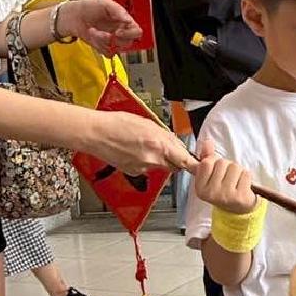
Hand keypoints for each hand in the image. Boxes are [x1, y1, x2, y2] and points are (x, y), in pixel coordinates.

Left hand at [58, 0, 141, 52]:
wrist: (73, 16)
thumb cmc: (89, 7)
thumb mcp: (105, 3)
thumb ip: (118, 10)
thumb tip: (128, 20)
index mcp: (123, 20)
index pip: (136, 31)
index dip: (129, 33)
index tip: (118, 31)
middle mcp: (120, 30)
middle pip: (128, 42)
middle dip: (115, 39)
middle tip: (105, 34)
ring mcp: (112, 40)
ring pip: (117, 48)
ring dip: (104, 41)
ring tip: (94, 32)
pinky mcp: (104, 47)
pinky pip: (108, 53)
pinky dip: (100, 47)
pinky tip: (94, 38)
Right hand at [82, 111, 196, 176]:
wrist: (96, 134)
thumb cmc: (117, 123)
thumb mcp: (147, 122)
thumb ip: (164, 134)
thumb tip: (174, 142)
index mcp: (159, 144)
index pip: (185, 160)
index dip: (194, 164)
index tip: (200, 165)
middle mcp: (153, 159)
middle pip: (174, 165)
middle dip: (174, 158)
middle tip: (166, 146)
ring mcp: (142, 168)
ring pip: (159, 166)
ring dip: (158, 158)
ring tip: (143, 144)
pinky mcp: (133, 172)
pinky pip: (146, 168)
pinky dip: (144, 161)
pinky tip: (133, 150)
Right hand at [193, 138, 257, 212]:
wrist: (238, 208)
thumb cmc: (223, 188)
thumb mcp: (211, 174)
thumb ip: (207, 157)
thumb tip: (207, 142)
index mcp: (200, 188)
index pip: (207, 162)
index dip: (214, 162)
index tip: (217, 172)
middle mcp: (211, 194)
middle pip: (222, 163)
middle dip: (227, 166)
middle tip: (228, 178)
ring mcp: (225, 196)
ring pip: (235, 167)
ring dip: (238, 171)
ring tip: (236, 181)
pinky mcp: (240, 197)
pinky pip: (246, 174)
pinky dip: (247, 176)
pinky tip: (243, 185)